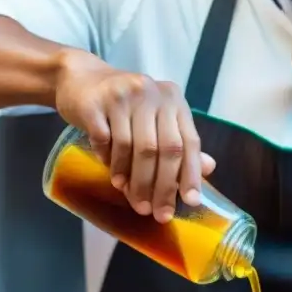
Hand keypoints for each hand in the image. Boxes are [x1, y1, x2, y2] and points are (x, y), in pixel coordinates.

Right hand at [54, 50, 214, 221]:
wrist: (81, 78)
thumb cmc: (125, 105)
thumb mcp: (155, 118)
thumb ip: (179, 142)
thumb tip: (209, 168)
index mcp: (173, 99)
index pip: (188, 141)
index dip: (190, 174)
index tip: (190, 202)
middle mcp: (151, 94)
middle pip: (163, 149)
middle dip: (161, 186)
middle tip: (156, 212)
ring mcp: (123, 96)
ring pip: (134, 148)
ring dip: (134, 180)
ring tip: (134, 199)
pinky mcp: (95, 103)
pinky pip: (105, 141)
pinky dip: (110, 162)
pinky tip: (113, 177)